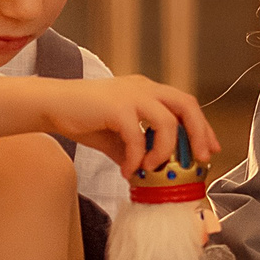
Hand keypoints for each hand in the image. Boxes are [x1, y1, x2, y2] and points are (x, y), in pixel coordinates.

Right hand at [0, 74, 217, 173]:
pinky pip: (136, 135)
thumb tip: (152, 172)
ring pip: (167, 121)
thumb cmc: (83, 117)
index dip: (202, 127)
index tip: (208, 150)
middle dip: (198, 134)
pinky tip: (126, 169)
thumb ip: (138, 147)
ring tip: (150, 169)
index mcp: (147, 90)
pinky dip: (136, 157)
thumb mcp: (118, 135)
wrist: (51, 105)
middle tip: (197, 160)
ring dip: (164, 151)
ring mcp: (130, 94)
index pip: (186, 104)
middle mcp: (144, 88)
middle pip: (187, 105)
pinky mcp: (115, 106)